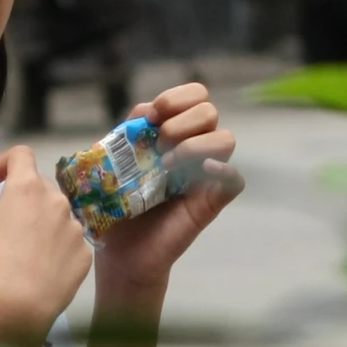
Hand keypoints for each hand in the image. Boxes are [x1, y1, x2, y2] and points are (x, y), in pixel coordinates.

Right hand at [0, 146, 93, 346]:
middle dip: (19, 198)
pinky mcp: (84, 255)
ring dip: (39, 223)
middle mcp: (57, 201)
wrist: (16, 313)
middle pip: (38, 187)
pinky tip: (38, 268)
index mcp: (26, 188)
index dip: (3, 162)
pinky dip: (54, 247)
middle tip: (0, 224)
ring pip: (55, 215)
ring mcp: (75, 229)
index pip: (21, 155)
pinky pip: (68, 241)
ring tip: (21, 250)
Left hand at [96, 85, 242, 295]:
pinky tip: (201, 172)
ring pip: (225, 138)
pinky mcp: (211, 201)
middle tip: (157, 144)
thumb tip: (145, 110)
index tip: (152, 115)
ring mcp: (204, 174)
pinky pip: (234, 179)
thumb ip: (126, 133)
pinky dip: (223, 170)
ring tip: (167, 165)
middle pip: (208, 111)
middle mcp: (191, 149)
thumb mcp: (112, 163)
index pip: (193, 96)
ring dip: (195, 144)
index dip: (177, 96)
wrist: (118, 251)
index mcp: (170, 133)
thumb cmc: (113, 206)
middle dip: (182, 120)